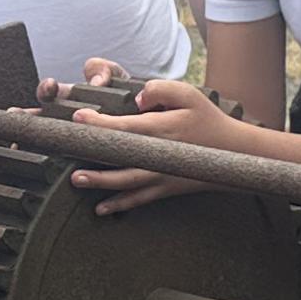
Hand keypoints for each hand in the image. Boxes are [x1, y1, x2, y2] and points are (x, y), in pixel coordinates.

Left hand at [69, 74, 233, 215]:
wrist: (233, 153)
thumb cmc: (207, 119)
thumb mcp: (190, 94)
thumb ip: (162, 90)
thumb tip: (138, 97)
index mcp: (164, 129)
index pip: (126, 127)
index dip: (100, 123)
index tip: (78, 117)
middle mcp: (160, 155)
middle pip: (121, 158)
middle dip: (93, 157)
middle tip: (66, 152)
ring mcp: (162, 175)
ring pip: (127, 182)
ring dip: (100, 182)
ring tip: (76, 180)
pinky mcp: (165, 188)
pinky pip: (139, 199)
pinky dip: (120, 205)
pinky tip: (101, 209)